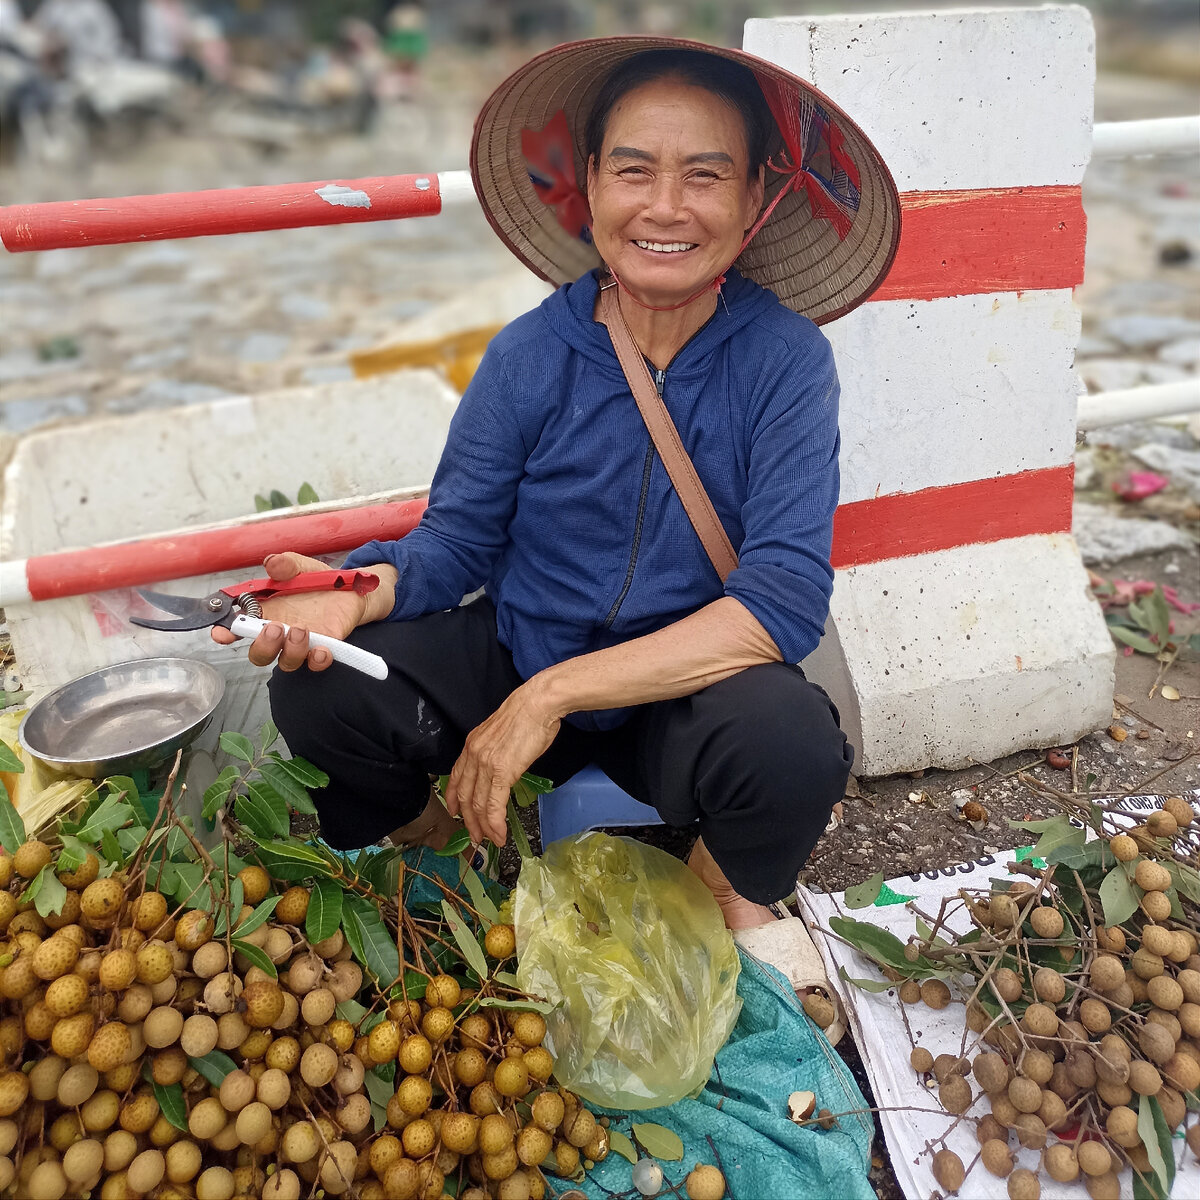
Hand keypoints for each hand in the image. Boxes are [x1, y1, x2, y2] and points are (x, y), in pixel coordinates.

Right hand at [210, 551, 394, 671]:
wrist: (352, 588)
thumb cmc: (319, 580)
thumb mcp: (301, 566)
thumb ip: (286, 564)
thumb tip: (272, 563)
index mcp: (266, 612)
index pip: (239, 627)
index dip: (226, 632)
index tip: (222, 633)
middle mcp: (280, 632)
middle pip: (259, 654)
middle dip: (262, 646)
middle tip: (274, 628)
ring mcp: (302, 643)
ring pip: (286, 662)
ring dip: (290, 650)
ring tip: (301, 629)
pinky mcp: (325, 648)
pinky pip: (315, 664)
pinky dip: (316, 661)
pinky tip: (321, 650)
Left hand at [445, 685, 560, 845]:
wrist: (537, 704)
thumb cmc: (527, 714)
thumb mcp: (501, 733)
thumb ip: (495, 751)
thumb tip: (501, 766)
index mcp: (472, 745)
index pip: (456, 777)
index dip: (454, 798)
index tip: (456, 812)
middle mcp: (474, 755)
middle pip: (465, 796)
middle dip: (469, 820)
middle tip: (475, 836)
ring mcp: (486, 764)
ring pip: (477, 804)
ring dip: (483, 826)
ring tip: (490, 840)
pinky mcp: (502, 772)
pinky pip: (493, 805)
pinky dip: (495, 823)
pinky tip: (499, 834)